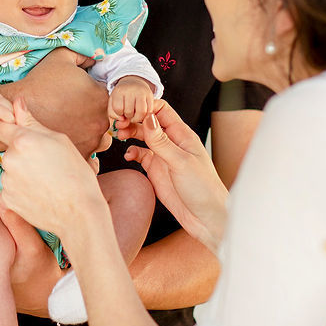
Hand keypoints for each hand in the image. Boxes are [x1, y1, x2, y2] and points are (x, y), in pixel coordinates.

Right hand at [0, 48, 109, 156]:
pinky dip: (82, 148)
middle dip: (93, 116)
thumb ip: (82, 53)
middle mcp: (102, 120)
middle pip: (106, 118)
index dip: (93, 96)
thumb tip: (93, 57)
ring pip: (101, 138)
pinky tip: (68, 139)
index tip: (79, 96)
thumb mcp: (61, 57)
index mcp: (101, 97)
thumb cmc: (39, 84)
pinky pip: (91, 155)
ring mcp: (93, 140)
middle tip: (73, 112)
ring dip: (90, 133)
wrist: (18, 111)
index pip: (107, 97)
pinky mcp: (82, 154)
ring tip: (71, 127)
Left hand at [0, 99, 107, 237]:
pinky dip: (21, 190)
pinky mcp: (7, 200)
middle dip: (23, 154)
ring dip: (22, 173)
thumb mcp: (59, 140)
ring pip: (11, 170)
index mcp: (23, 140)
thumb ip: (32, 122)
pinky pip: (10, 189)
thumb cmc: (75, 173)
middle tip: (47, 164)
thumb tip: (17, 102)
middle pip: (10, 151)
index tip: (16, 134)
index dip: (9, 129)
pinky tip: (40, 194)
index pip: (2, 127)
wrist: (79, 212)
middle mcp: (10, 159)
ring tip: (46, 181)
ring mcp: (7, 181)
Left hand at [108, 76, 154, 124]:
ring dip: (137, 118)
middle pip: (129, 112)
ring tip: (135, 115)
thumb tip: (123, 121)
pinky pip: (149, 111)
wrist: (133, 83)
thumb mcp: (113, 103)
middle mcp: (131, 90)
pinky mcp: (150, 95)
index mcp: (119, 91)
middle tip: (128, 113)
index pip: (118, 109)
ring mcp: (142, 92)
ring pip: (141, 113)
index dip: (119, 113)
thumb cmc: (121, 97)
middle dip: (128, 116)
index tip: (120, 110)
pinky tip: (141, 113)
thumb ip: (114, 115)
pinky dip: (145, 116)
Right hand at [123, 101, 228, 251]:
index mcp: (182, 134)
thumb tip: (148, 119)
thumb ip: (162, 142)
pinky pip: (141, 155)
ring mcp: (163, 156)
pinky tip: (128, 156)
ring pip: (143, 136)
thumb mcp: (181, 162)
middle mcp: (172, 142)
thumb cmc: (203, 188)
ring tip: (120, 135)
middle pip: (149, 121)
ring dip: (131, 133)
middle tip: (119, 123)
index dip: (146, 107)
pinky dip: (132, 152)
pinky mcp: (156, 170)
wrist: (206, 218)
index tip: (130, 111)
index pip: (162, 110)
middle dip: (133, 119)